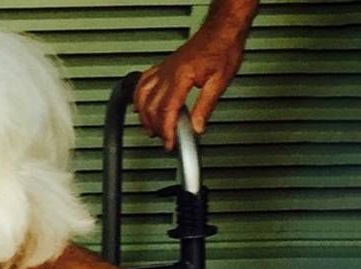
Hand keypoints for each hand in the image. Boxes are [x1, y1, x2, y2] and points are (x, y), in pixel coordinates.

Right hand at [133, 23, 247, 148]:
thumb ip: (205, 107)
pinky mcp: (162, 67)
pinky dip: (138, 98)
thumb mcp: (220, 82)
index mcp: (181, 77)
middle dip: (156, 127)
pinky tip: (140, 106)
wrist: (220, 32)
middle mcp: (167, 74)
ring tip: (152, 129)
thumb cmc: (222, 50)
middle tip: (165, 139)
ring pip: (141, 97)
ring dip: (144, 116)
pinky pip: (142, 84)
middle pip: (151, 107)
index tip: (170, 143)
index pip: (167, 111)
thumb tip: (197, 128)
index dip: (167, 130)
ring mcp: (162, 70)